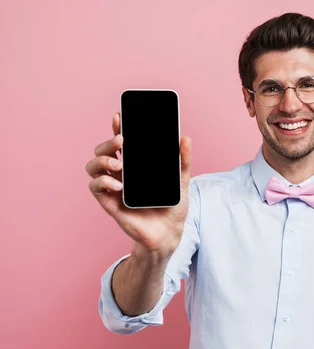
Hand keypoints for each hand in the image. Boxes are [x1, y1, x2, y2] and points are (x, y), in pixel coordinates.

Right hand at [85, 112, 192, 259]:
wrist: (169, 233)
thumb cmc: (173, 206)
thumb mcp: (181, 180)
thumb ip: (183, 160)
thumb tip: (185, 138)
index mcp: (136, 165)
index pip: (122, 142)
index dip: (117, 127)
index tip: (119, 116)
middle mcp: (121, 173)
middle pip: (104, 150)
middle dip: (108, 142)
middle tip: (121, 140)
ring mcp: (113, 187)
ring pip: (94, 166)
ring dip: (101, 160)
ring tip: (117, 163)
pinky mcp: (109, 202)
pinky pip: (96, 187)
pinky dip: (103, 182)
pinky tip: (118, 184)